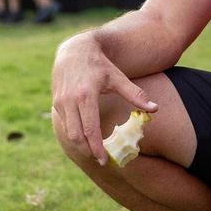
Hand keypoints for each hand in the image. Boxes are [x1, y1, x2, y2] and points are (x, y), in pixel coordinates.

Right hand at [50, 36, 158, 164]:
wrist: (74, 50)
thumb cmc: (100, 65)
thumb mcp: (118, 78)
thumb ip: (136, 94)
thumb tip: (155, 109)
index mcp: (86, 95)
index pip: (90, 129)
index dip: (96, 148)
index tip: (104, 160)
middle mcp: (70, 100)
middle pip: (76, 136)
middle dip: (88, 151)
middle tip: (101, 160)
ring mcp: (60, 102)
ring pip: (69, 132)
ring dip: (81, 145)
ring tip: (95, 151)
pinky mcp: (55, 103)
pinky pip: (65, 124)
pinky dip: (75, 134)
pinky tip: (86, 138)